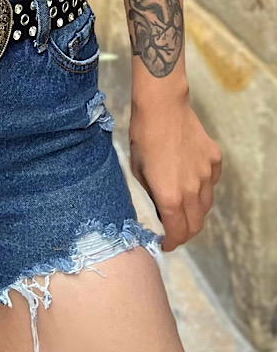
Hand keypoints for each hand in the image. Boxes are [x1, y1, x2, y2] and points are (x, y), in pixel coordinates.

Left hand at [129, 93, 221, 251]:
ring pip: (206, 205)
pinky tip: (191, 179)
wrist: (161, 107)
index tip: (166, 244)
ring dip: (195, 212)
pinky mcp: (214, 160)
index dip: (172, 243)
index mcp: (170, 197)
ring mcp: (206, 175)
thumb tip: (160, 206)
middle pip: (196, 224)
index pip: (177, 232)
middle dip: (185, 233)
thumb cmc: (143, 137)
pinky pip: (211, 181)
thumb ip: (152, 193)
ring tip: (183, 207)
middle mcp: (192, 191)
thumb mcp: (138, 170)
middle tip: (175, 231)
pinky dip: (203, 187)